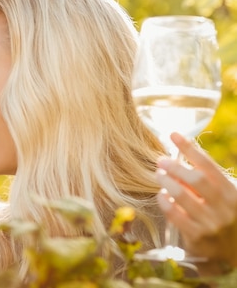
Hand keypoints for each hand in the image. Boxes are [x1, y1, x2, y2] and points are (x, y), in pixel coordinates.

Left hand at [156, 132, 236, 273]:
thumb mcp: (224, 196)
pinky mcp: (197, 237)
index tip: (173, 135)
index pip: (209, 165)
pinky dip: (164, 201)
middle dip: (175, 166)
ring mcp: (211, 223)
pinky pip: (174, 214)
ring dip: (166, 181)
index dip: (190, 148)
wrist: (232, 254)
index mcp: (233, 193)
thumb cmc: (224, 216)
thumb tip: (179, 157)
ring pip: (181, 195)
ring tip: (159, 175)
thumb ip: (206, 180)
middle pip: (195, 179)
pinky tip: (161, 195)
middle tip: (161, 160)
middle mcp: (225, 208)